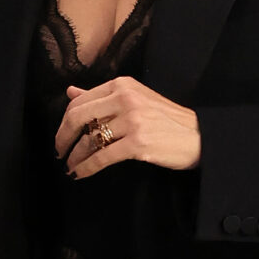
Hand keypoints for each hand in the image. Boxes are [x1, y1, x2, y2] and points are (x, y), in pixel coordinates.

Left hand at [55, 77, 200, 176]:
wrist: (199, 137)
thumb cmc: (167, 120)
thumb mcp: (135, 99)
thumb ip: (102, 96)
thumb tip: (71, 91)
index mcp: (122, 85)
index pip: (80, 101)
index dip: (64, 121)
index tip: (62, 136)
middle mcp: (125, 99)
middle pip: (78, 117)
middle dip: (63, 138)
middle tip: (59, 152)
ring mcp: (132, 121)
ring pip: (89, 139)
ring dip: (75, 156)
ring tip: (71, 166)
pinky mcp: (138, 143)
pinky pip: (102, 157)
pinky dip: (87, 168)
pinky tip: (80, 173)